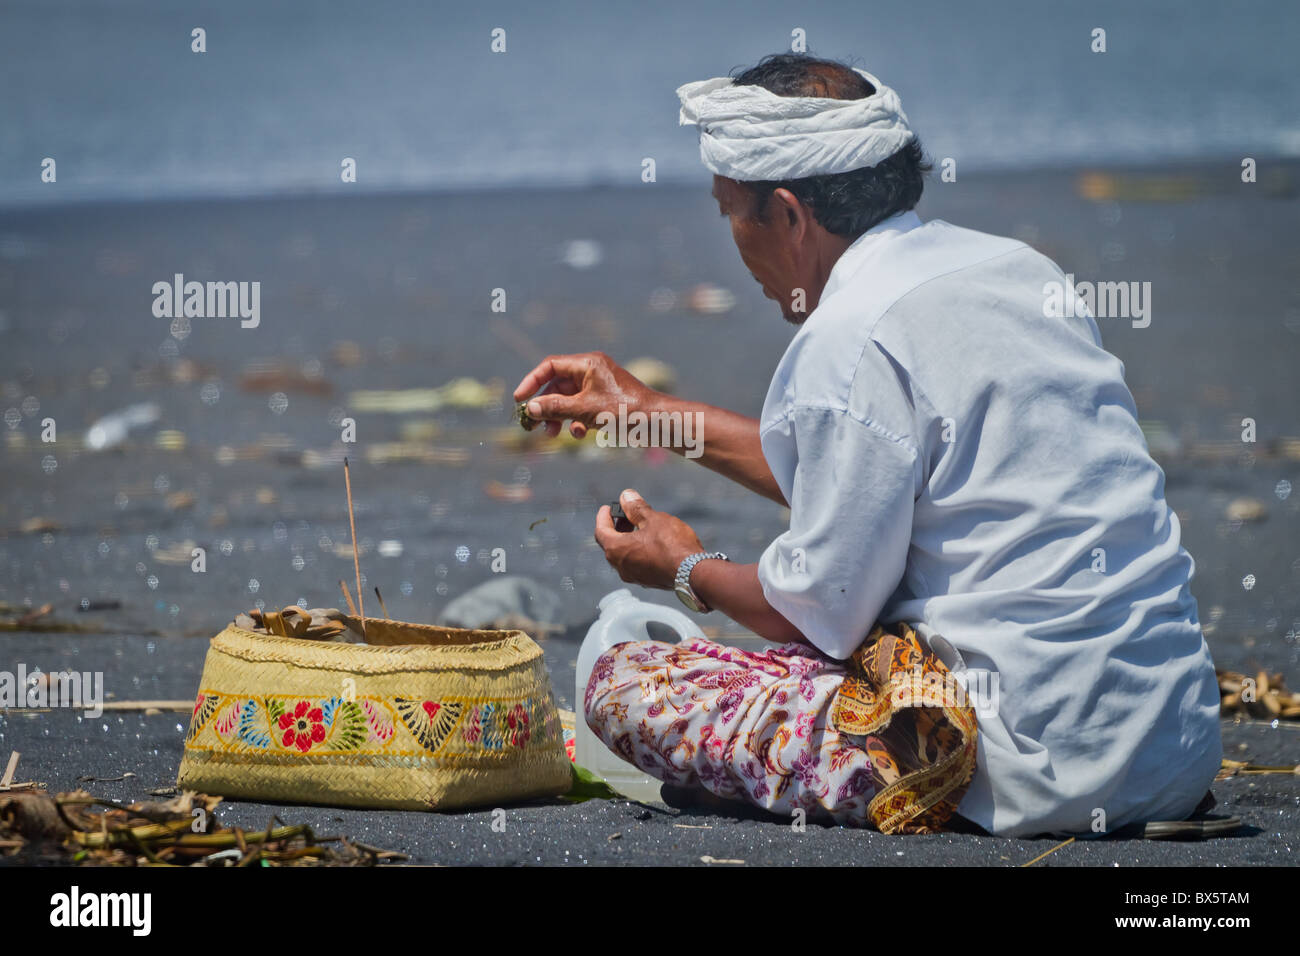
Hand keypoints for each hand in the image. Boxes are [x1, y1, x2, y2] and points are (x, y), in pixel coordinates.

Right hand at [512, 351, 654, 438]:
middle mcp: (591, 370)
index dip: (532, 381)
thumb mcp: (584, 410)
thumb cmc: (624, 410)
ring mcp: (598, 385)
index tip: (519, 399)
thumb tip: (529, 408)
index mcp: (587, 363)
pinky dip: (576, 420)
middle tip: (532, 424)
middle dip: (545, 406)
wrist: (656, 422)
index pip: (550, 366)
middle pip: (557, 385)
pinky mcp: (603, 400)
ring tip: (552, 434)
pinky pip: (581, 408)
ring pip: (568, 399)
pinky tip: (580, 434)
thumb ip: (555, 408)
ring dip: (558, 417)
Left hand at [594, 489, 702, 589]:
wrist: (693, 572)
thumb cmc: (672, 545)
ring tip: (642, 527)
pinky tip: (652, 543)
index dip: (603, 517)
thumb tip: (626, 496)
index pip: (601, 531)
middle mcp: (621, 566)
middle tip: (626, 515)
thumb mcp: (653, 519)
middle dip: (617, 528)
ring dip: (629, 540)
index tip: (608, 508)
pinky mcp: (648, 581)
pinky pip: (637, 564)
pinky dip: (638, 551)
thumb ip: (636, 508)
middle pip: (611, 544)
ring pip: (624, 555)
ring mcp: (634, 576)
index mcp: (616, 550)